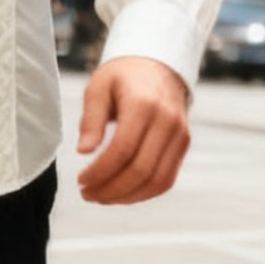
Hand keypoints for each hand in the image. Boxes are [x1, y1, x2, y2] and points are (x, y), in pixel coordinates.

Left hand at [76, 56, 190, 205]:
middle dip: (110, 190)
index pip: (122, 150)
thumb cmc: (122, 77)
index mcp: (143, 104)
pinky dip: (144, 193)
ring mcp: (179, 134)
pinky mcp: (183, 144)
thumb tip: (84, 151)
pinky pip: (167, 179)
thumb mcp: (98, 88)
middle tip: (87, 194)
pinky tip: (122, 193)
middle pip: (141, 170)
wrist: (156, 66)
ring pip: (156, 181)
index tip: (81, 180)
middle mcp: (167, 120)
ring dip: (126, 196)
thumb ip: (90, 120)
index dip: (100, 172)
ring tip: (101, 197)